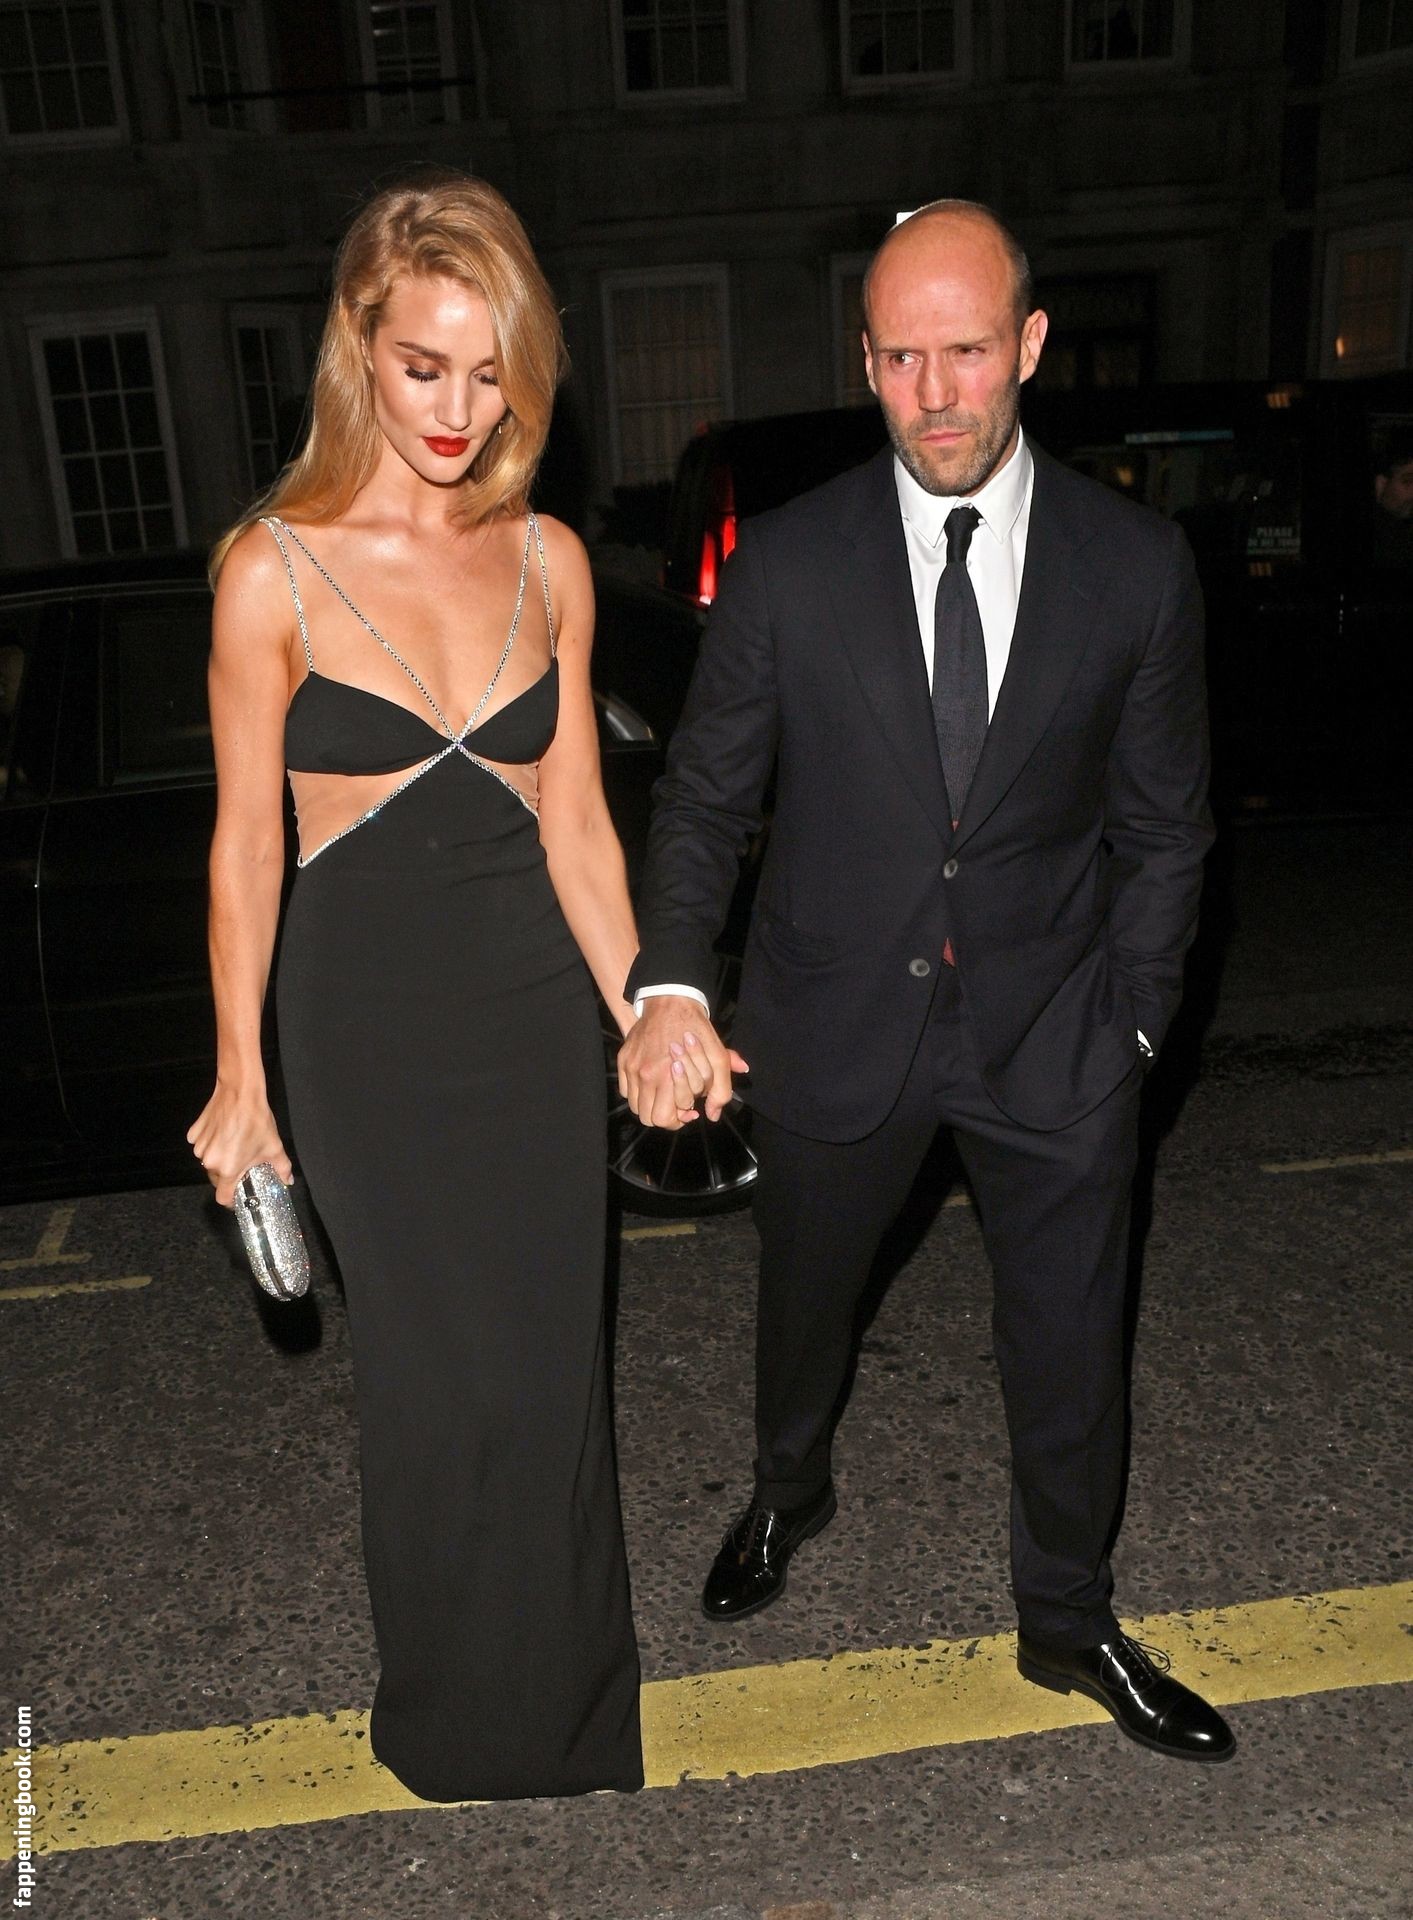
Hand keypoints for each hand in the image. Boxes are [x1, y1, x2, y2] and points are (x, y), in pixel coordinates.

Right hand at [186, 1082, 292, 1208]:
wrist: (240, 1093)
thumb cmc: (257, 1120)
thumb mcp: (274, 1147)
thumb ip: (282, 1168)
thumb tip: (287, 1180)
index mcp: (228, 1169)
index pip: (223, 1197)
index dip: (231, 1200)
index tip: (238, 1196)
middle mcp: (210, 1161)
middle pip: (216, 1179)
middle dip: (228, 1175)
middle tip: (241, 1164)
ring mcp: (200, 1147)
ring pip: (208, 1161)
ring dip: (219, 1158)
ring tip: (233, 1144)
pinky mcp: (194, 1134)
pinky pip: (201, 1146)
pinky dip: (211, 1144)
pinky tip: (223, 1133)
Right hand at [618, 997, 748, 1130]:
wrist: (670, 1002)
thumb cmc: (696, 1030)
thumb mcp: (718, 1058)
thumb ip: (721, 1090)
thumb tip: (713, 1115)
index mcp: (667, 1077)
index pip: (664, 1118)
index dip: (678, 1120)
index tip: (688, 1110)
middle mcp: (645, 1075)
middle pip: (647, 1117)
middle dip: (664, 1116)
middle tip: (676, 1106)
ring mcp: (631, 1068)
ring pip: (635, 1106)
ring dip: (650, 1105)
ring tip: (664, 1095)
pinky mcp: (624, 1060)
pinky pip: (625, 1090)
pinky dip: (637, 1093)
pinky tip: (652, 1084)